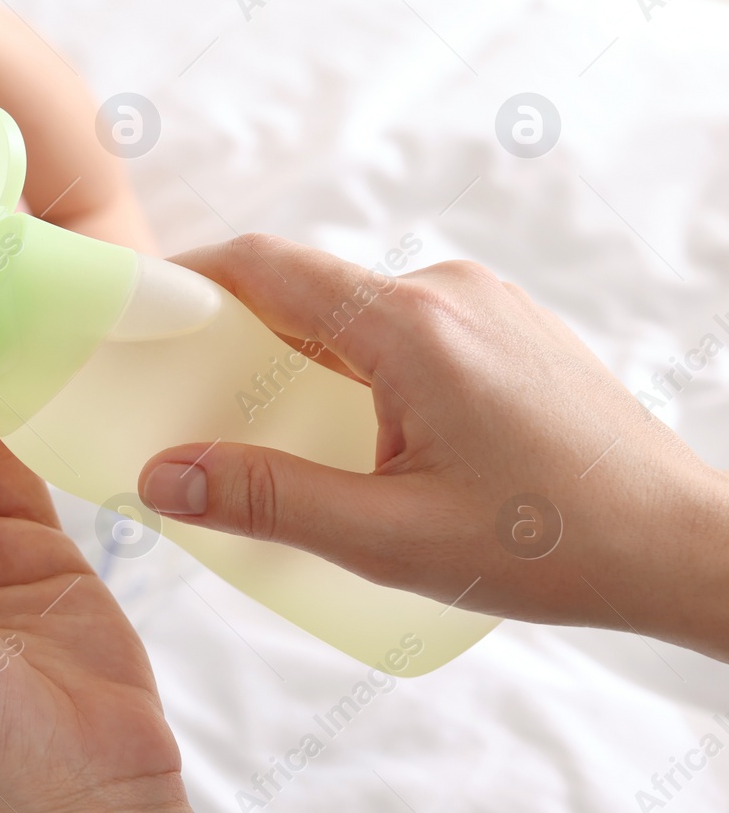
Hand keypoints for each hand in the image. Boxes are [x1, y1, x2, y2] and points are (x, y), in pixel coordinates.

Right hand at [138, 235, 728, 661]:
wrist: (686, 547)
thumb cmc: (555, 546)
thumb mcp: (392, 540)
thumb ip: (269, 501)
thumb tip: (161, 473)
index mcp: (411, 326)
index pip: (267, 265)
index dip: (190, 281)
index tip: (138, 318)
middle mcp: (446, 291)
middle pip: (305, 290)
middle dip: (238, 337)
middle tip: (194, 404)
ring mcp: (483, 303)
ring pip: (353, 312)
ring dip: (302, 359)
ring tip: (281, 439)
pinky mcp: (505, 326)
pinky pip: (400, 328)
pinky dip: (355, 366)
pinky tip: (362, 439)